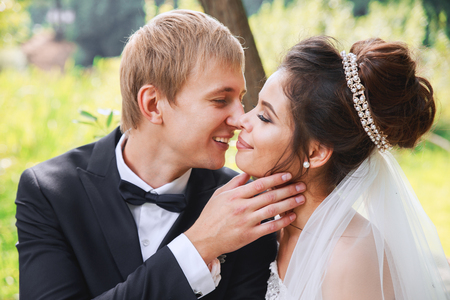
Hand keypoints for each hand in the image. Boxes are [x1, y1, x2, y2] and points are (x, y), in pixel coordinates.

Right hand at [185, 172, 305, 263]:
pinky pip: (270, 227)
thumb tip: (248, 172)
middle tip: (301, 185)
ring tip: (301, 198)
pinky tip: (292, 216)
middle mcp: (242, 207)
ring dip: (289, 204)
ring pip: (272, 210)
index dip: (275, 178)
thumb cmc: (210, 216)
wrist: (203, 239)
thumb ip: (234, 183)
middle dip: (288, 189)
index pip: (259, 184)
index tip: (287, 175)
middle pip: (269, 196)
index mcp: (234, 196)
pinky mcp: (250, 235)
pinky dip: (282, 222)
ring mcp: (247, 222)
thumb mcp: (218, 195)